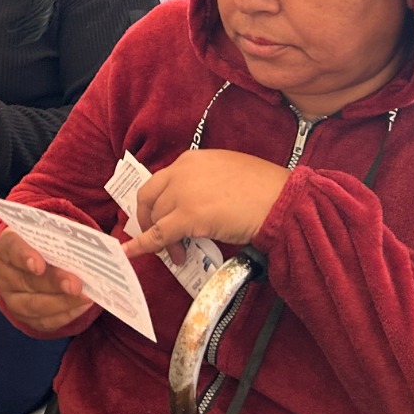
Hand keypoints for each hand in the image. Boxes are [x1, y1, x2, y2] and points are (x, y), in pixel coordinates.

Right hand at [0, 229, 93, 331]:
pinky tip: (82, 305)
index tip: (39, 265)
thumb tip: (80, 247)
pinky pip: (45, 321)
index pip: (12, 250)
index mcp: (5, 248)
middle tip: (75, 285)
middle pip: (28, 282)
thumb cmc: (38, 243)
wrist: (27, 263)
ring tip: (86, 297)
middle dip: (54, 284)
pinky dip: (66, 314)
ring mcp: (13, 300)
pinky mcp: (26, 318)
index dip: (24, 257)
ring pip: (35, 306)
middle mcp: (5, 276)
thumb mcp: (41, 234)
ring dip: (63, 302)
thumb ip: (55, 239)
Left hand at [121, 151, 290, 261]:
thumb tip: (196, 203)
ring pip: (157, 219)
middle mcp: (181, 171)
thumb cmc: (263, 188)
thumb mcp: (227, 173)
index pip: (161, 181)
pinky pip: (158, 234)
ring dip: (162, 239)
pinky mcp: (188, 216)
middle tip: (158, 237)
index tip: (157, 216)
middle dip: (150, 220)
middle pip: (151, 198)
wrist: (280, 200)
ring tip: (179, 254)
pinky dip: (142, 245)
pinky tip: (133, 254)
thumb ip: (204, 182)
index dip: (156, 202)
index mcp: (191, 159)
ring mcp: (183, 193)